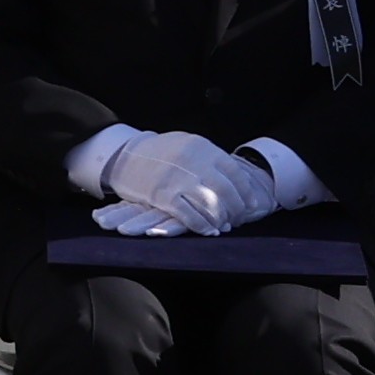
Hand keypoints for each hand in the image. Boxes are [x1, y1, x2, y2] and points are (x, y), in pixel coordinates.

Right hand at [99, 128, 263, 232]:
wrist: (124, 155)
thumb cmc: (160, 152)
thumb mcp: (188, 144)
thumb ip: (210, 158)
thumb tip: (237, 178)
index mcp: (203, 148)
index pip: (235, 173)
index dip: (246, 192)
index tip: (250, 204)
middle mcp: (194, 163)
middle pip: (227, 191)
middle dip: (236, 209)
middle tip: (238, 219)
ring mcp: (178, 179)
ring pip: (211, 205)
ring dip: (221, 219)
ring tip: (223, 226)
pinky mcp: (163, 195)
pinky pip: (189, 216)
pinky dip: (202, 226)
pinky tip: (207, 231)